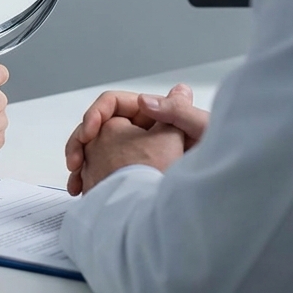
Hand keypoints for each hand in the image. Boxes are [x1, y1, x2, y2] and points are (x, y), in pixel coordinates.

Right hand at [65, 83, 207, 194]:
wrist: (218, 190)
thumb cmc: (217, 156)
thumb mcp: (201, 128)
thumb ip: (176, 111)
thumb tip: (143, 100)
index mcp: (152, 114)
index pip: (113, 105)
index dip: (96, 114)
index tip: (89, 132)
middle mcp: (141, 132)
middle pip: (98, 128)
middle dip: (80, 142)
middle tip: (74, 161)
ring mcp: (134, 154)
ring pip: (96, 151)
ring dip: (80, 162)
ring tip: (75, 182)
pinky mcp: (132, 175)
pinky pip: (102, 172)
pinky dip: (89, 180)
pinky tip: (84, 191)